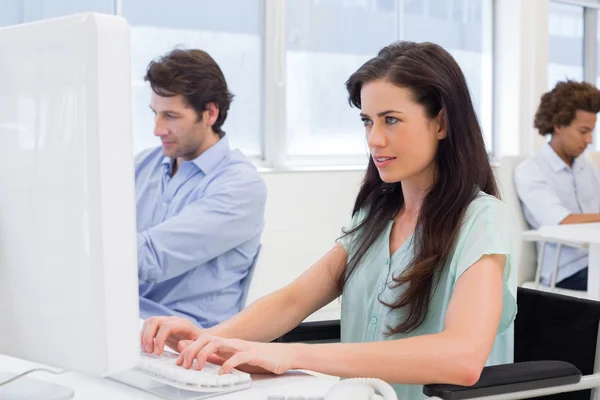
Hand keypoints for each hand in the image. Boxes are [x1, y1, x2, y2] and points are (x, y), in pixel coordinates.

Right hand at [141, 316, 201, 354]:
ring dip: (144, 337)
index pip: (166, 326)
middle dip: (148, 337)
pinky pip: (147, 327)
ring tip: (147, 351)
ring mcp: (165, 322)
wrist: (198, 337)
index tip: (158, 353)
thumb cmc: (199, 342)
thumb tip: (180, 344)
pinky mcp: (159, 327)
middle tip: (149, 351)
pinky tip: (146, 347)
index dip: (159, 339)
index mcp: (182, 324)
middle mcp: (172, 320)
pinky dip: (143, 337)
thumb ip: (191, 345)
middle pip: (154, 321)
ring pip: (149, 322)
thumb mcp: (199, 345)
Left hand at [175, 334, 297, 374]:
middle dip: (191, 350)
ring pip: (218, 344)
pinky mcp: (254, 355)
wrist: (285, 355)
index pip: (204, 340)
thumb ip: (220, 358)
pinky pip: (238, 357)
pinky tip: (222, 371)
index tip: (178, 359)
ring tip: (196, 367)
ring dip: (204, 355)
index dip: (189, 348)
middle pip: (207, 339)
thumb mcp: (236, 359)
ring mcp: (243, 347)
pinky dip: (228, 364)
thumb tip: (202, 360)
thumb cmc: (262, 359)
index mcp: (228, 344)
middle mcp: (234, 343)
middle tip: (183, 364)